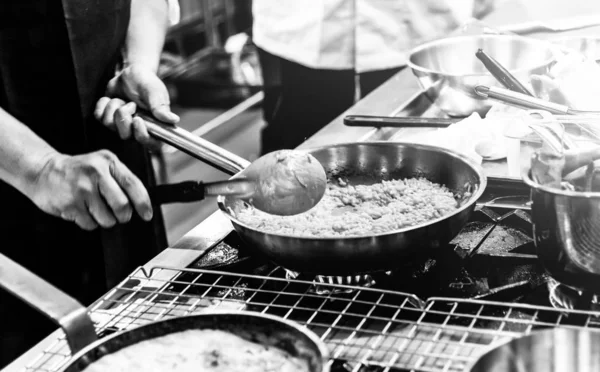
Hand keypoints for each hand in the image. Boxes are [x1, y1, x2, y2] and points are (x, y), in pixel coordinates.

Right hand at [28, 150, 152, 229]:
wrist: (44, 171)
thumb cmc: (79, 170)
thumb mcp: (102, 164)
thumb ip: (121, 179)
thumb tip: (141, 204)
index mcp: (108, 162)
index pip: (133, 184)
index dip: (143, 203)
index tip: (147, 215)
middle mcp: (95, 173)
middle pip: (122, 206)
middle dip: (123, 216)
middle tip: (119, 214)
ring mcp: (81, 189)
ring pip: (107, 219)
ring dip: (105, 220)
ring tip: (95, 208)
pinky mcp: (69, 205)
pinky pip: (90, 224)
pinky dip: (89, 222)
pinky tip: (82, 209)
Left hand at [94, 63, 179, 149]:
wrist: (131, 73)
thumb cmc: (147, 82)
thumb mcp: (155, 92)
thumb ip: (160, 107)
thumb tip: (173, 120)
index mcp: (153, 126)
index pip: (149, 143)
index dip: (141, 135)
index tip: (137, 119)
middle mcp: (137, 129)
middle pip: (124, 135)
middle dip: (123, 116)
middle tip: (130, 103)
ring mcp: (121, 125)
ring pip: (109, 125)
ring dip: (114, 107)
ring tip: (123, 99)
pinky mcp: (108, 118)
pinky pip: (99, 117)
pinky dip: (103, 104)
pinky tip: (112, 99)